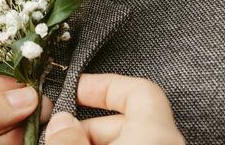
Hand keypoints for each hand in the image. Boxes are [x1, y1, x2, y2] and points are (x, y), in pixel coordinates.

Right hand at [45, 74, 184, 144]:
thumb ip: (71, 139)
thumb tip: (61, 123)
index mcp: (156, 134)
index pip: (139, 89)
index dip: (103, 85)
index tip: (75, 89)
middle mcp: (165, 144)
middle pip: (125, 119)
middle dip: (86, 123)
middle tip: (58, 132)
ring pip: (127, 141)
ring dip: (92, 142)